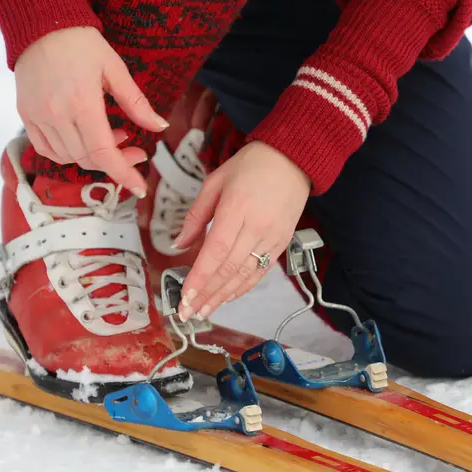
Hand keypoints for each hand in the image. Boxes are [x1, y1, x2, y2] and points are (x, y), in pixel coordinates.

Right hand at [14, 27, 167, 196]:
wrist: (40, 24)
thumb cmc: (81, 43)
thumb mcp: (116, 69)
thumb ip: (136, 103)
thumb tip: (160, 128)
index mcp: (82, 103)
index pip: (104, 153)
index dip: (123, 173)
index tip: (139, 187)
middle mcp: (56, 114)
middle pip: (88, 158)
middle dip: (116, 161)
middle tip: (134, 146)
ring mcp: (37, 117)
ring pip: (69, 157)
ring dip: (94, 156)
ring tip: (111, 135)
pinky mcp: (26, 115)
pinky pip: (47, 149)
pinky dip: (68, 153)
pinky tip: (84, 139)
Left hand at [174, 141, 311, 320]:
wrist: (293, 159)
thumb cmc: (251, 166)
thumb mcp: (215, 181)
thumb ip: (196, 215)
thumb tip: (178, 244)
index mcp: (237, 208)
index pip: (216, 251)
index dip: (200, 277)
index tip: (184, 295)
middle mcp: (257, 227)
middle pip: (229, 269)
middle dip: (206, 294)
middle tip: (187, 312)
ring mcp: (272, 237)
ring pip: (245, 275)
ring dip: (222, 296)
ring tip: (203, 311)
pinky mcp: (282, 243)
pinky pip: (260, 271)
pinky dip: (243, 287)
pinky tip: (227, 297)